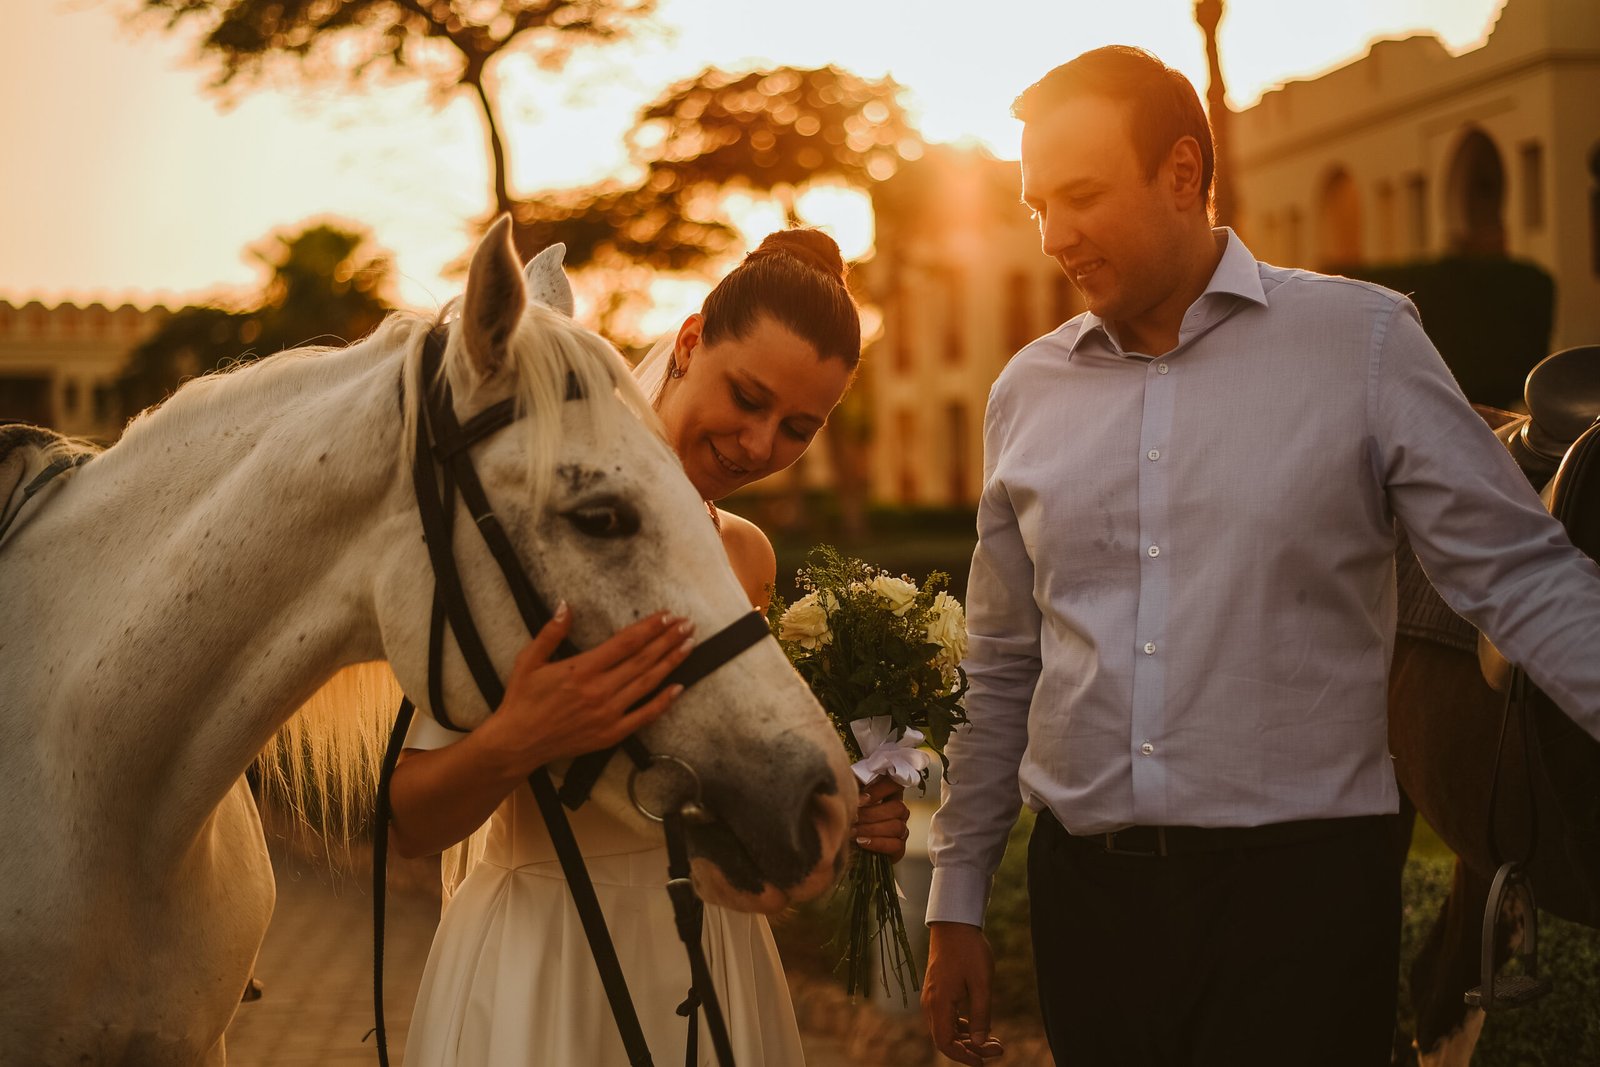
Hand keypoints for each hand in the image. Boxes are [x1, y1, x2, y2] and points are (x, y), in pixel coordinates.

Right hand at [476, 603, 693, 776]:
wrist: (517, 743)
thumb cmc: (521, 700)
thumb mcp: (528, 661)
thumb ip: (551, 633)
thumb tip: (566, 605)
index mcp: (581, 669)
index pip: (626, 642)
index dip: (650, 627)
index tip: (667, 615)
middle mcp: (599, 690)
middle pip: (643, 659)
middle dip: (668, 639)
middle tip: (687, 624)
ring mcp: (608, 714)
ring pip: (648, 683)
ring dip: (671, 663)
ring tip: (689, 645)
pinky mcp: (611, 733)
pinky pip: (644, 716)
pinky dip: (664, 702)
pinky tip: (679, 687)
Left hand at [853, 777, 910, 861]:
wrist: (844, 844)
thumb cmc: (847, 815)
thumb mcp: (850, 799)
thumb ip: (854, 789)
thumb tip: (852, 786)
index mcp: (890, 793)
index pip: (895, 784)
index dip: (879, 790)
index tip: (861, 799)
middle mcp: (899, 811)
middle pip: (898, 808)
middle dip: (872, 814)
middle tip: (853, 818)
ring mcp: (902, 830)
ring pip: (897, 827)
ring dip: (872, 829)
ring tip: (853, 831)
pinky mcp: (899, 849)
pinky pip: (896, 846)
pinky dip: (877, 843)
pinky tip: (861, 841)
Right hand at [923, 922, 1003, 1064]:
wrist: (954, 923)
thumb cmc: (969, 950)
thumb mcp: (982, 984)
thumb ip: (981, 1016)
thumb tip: (979, 1044)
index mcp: (939, 1003)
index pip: (945, 1044)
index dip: (964, 1057)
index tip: (986, 1060)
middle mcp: (930, 1003)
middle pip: (944, 1040)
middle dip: (970, 1050)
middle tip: (998, 1048)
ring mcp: (931, 997)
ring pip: (944, 1030)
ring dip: (966, 1039)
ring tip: (993, 1040)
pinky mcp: (936, 990)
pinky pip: (944, 1017)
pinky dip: (960, 1027)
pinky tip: (978, 1024)